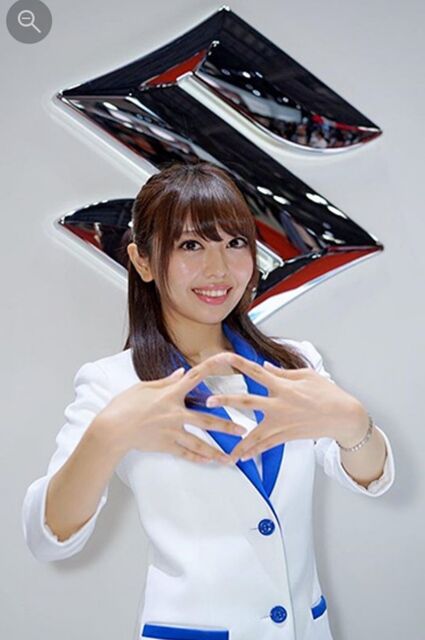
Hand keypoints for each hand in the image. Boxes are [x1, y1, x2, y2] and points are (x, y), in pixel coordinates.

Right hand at [97, 354, 246, 464]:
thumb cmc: (123, 406)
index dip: (212, 366)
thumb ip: (165, 381)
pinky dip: (198, 458)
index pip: (195, 376)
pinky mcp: (165, 446)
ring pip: (200, 442)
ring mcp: (172, 431)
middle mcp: (175, 413)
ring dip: (217, 450)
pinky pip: (186, 453)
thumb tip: (180, 373)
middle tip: (243, 430)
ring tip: (231, 457)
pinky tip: (210, 462)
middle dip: (227, 426)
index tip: (228, 360)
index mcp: (170, 394)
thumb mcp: (143, 387)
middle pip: (206, 420)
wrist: (111, 430)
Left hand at [205, 352, 365, 462]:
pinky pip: (267, 446)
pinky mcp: (287, 436)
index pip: (256, 371)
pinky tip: (243, 458)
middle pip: (247, 401)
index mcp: (283, 385)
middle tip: (208, 401)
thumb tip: (265, 365)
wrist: (344, 417)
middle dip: (226, 401)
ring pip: (255, 433)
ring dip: (238, 441)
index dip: (237, 363)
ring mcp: (282, 422)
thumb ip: (282, 372)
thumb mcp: (306, 375)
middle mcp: (279, 404)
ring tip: (224, 449)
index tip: (221, 358)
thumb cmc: (328, 393)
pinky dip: (254, 452)